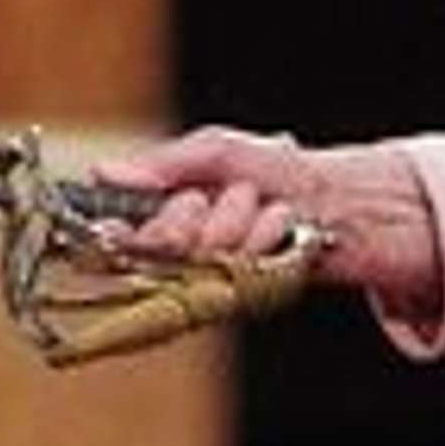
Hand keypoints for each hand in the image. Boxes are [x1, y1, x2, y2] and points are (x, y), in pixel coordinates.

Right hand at [90, 128, 443, 322]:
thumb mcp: (221, 152)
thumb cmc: (277, 173)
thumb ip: (166, 161)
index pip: (122, 235)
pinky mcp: (246, 294)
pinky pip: (239, 273)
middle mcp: (182, 254)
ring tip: (266, 207)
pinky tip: (283, 227)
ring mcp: (213, 277)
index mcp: (163, 217)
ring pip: (203, 258)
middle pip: (163, 247)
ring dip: (240, 222)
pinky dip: (265, 239)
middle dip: (199, 214)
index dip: (137, 228)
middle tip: (235, 195)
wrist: (341, 201)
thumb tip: (103, 171)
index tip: (167, 208)